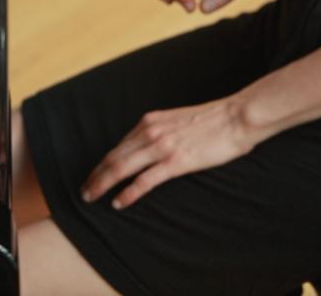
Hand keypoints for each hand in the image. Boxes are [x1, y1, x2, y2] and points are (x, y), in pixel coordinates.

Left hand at [81, 97, 260, 209]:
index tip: (95, 174)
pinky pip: (144, 181)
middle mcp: (150, 132)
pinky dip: (128, 193)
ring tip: (92, 197)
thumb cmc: (213, 120)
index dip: (103, 162)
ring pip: (122, 169)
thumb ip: (161, 131)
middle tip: (84, 190)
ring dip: (103, 184)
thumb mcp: (177, 120)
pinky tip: (118, 203)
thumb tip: (150, 146)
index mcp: (150, 121)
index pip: (119, 146)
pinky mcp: (175, 161)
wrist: (237, 116)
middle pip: (113, 157)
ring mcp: (161, 147)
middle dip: (95, 175)